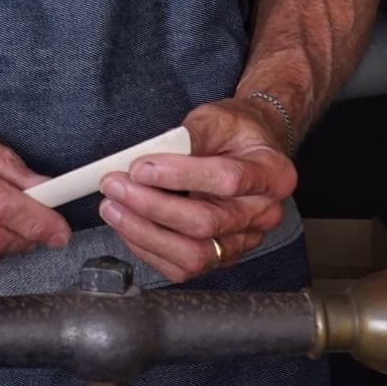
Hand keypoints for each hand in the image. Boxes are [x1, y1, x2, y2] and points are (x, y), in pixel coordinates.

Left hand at [100, 97, 297, 285]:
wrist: (250, 150)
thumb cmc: (235, 133)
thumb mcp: (217, 118)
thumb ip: (188, 137)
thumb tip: (147, 158)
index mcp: (273, 174)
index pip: (227, 180)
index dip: (179, 176)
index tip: (140, 167)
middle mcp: (264, 213)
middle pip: (206, 223)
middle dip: (152, 206)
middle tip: (115, 186)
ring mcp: (244, 241)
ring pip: (194, 255)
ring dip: (145, 234)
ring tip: (113, 208)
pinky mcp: (221, 257)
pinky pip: (183, 267)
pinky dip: (149, 249)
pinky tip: (128, 226)